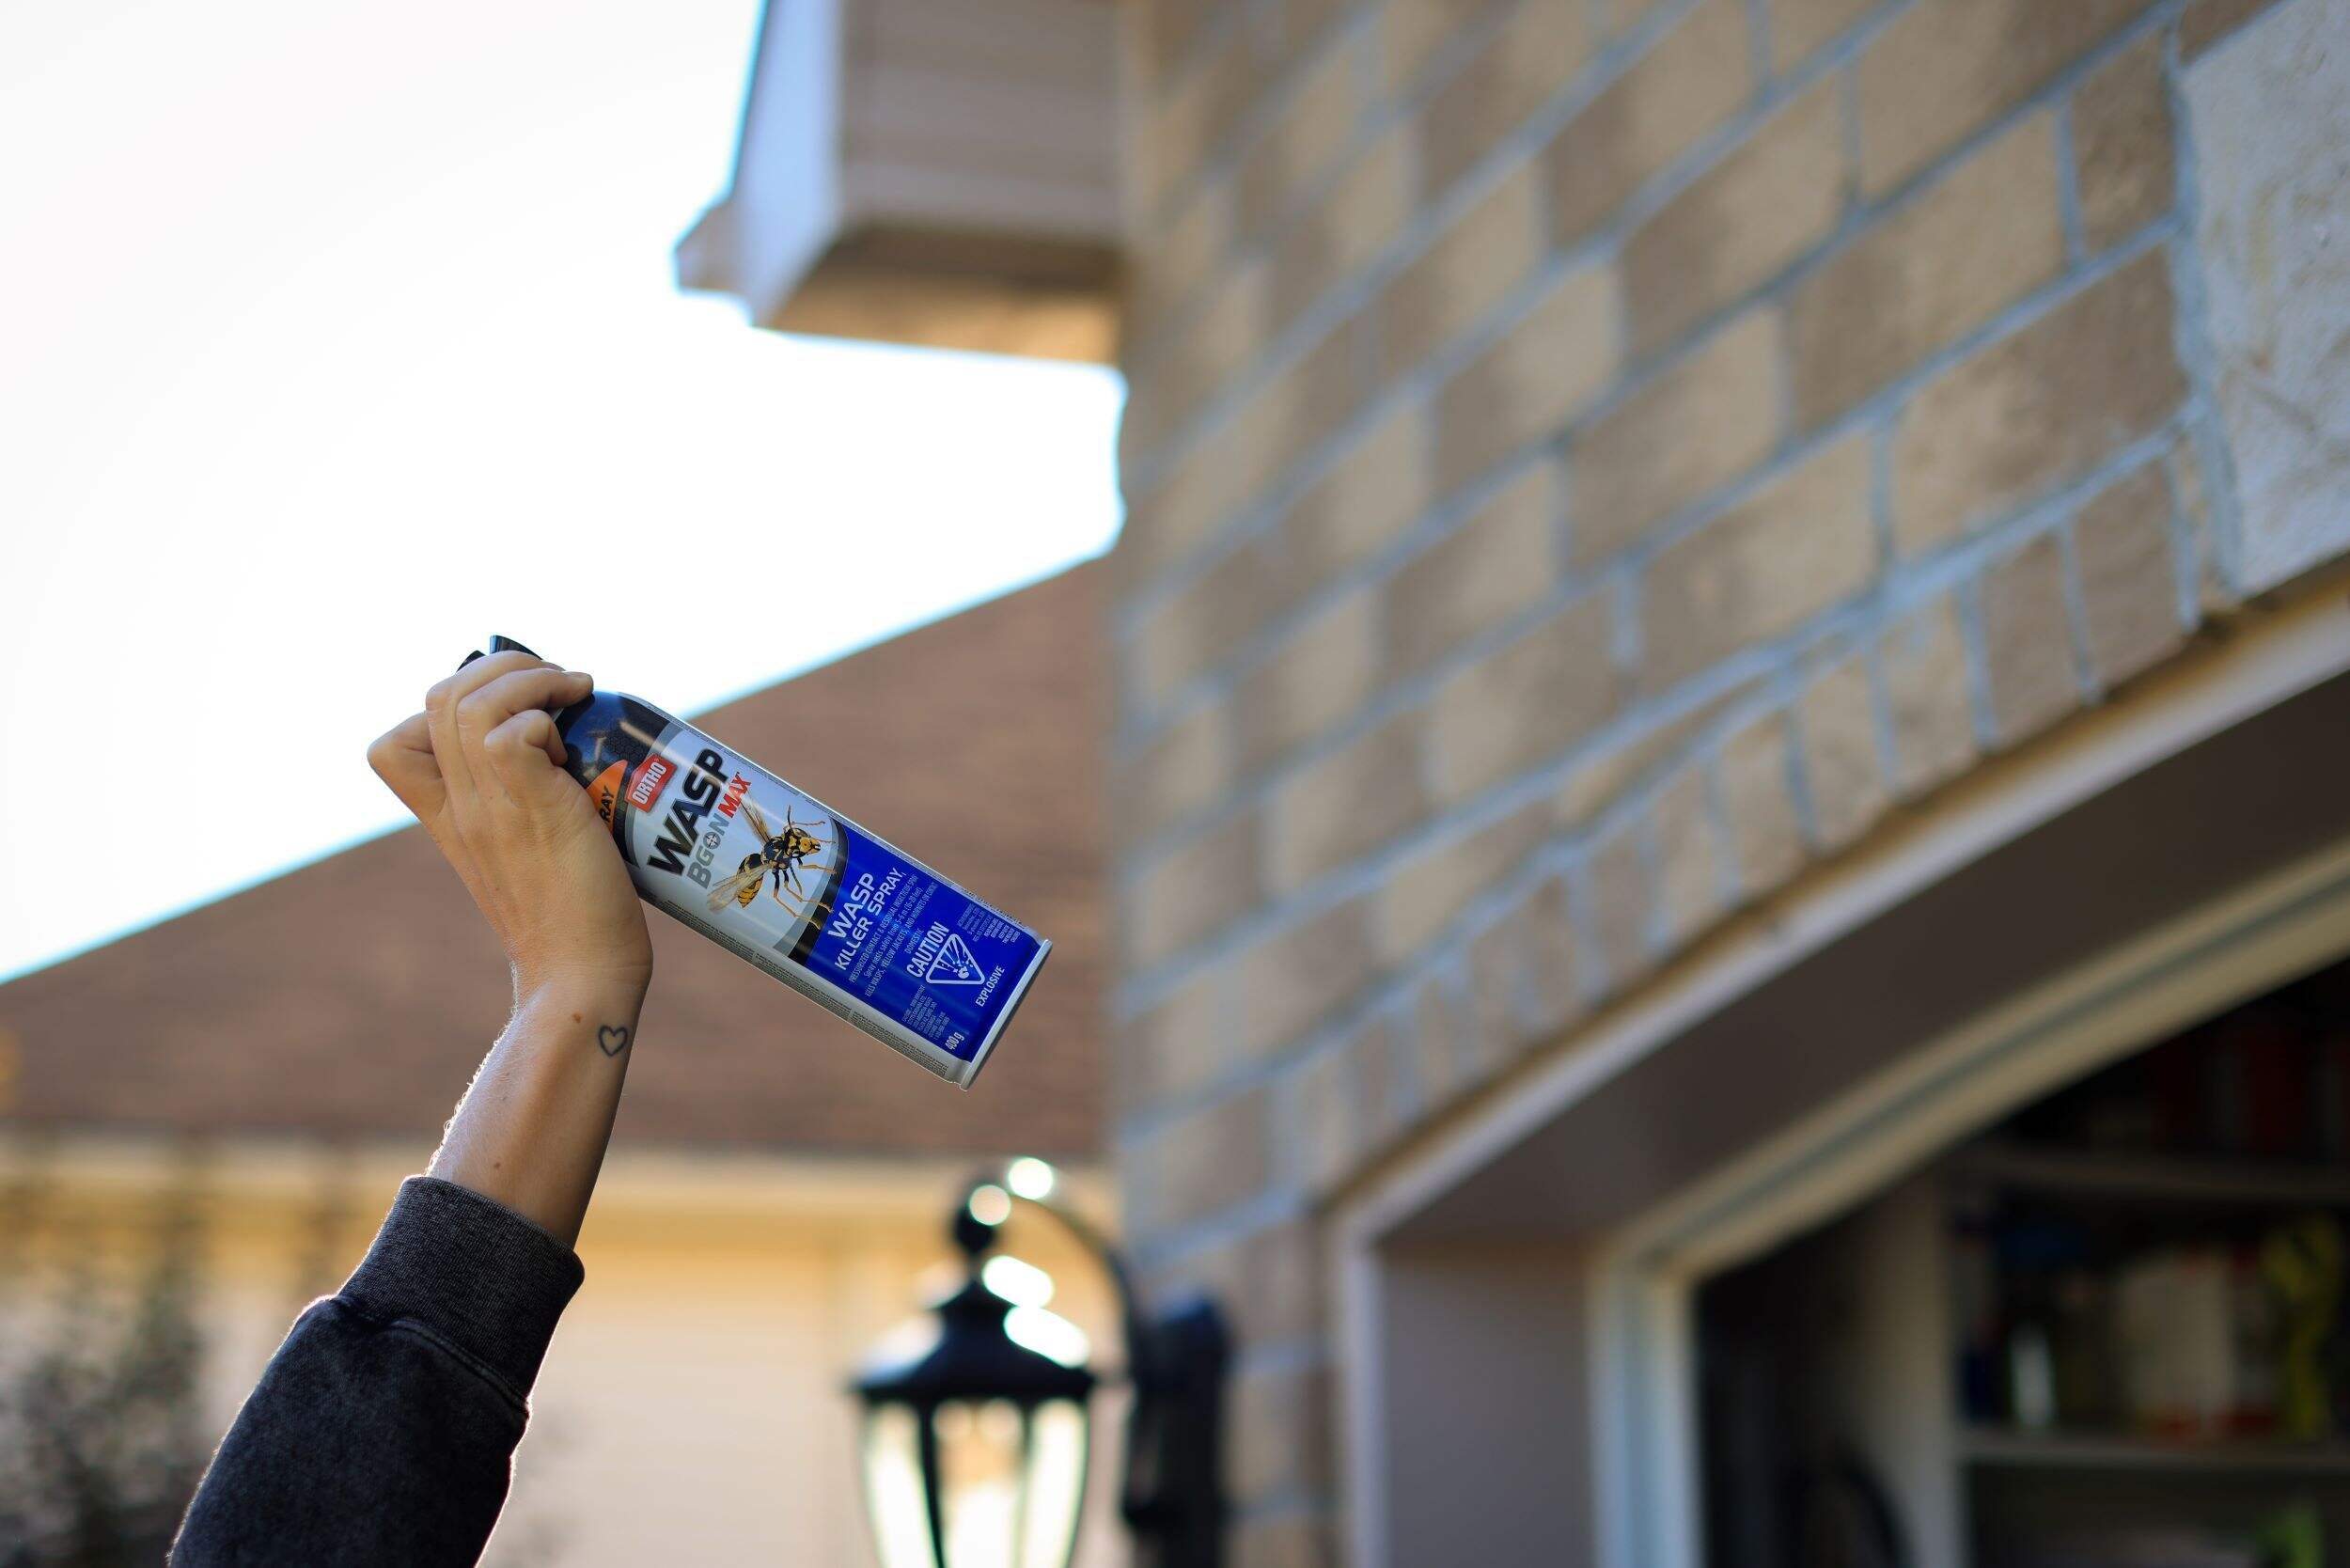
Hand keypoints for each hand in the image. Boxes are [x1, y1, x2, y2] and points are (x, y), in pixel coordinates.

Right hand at [369, 650, 653, 998]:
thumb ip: (530, 810)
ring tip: (575, 690)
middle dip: (503, 666)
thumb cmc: (575, 917)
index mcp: (448, 820)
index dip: (446, 706)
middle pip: (439, 697)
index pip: (393, 745)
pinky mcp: (532, 810)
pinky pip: (509, 732)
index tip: (509, 714)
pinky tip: (576, 733)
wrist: (582, 974)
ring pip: (470, 702)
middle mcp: (461, 808)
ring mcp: (490, 809)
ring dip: (528, 678)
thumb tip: (580, 764)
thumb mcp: (534, 851)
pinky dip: (544, 714)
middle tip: (558, 683)